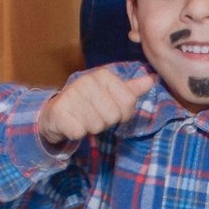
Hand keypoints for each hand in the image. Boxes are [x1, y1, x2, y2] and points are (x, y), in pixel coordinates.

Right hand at [36, 69, 155, 146]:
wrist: (56, 112)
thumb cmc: (88, 103)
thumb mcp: (111, 94)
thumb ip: (131, 89)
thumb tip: (151, 80)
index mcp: (103, 75)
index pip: (129, 102)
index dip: (123, 114)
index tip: (111, 110)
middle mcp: (86, 81)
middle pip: (114, 116)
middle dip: (106, 122)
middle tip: (95, 116)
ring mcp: (71, 95)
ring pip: (97, 125)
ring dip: (91, 128)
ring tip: (83, 119)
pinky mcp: (59, 111)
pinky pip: (80, 132)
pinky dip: (77, 133)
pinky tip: (72, 124)